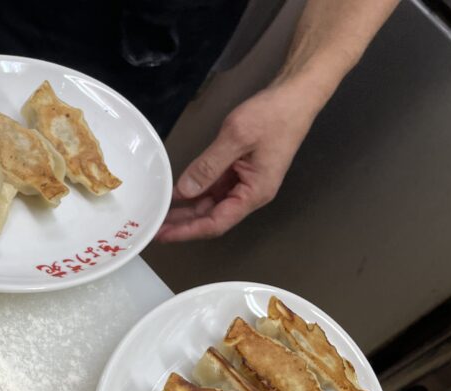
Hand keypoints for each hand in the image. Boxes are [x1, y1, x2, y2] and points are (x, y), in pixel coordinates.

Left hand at [156, 83, 318, 241]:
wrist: (296, 96)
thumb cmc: (274, 115)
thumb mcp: (236, 137)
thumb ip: (208, 166)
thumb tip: (185, 190)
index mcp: (255, 192)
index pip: (216, 222)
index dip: (188, 231)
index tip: (164, 234)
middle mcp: (250, 193)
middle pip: (212, 217)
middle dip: (183, 223)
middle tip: (155, 227)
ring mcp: (245, 183)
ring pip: (211, 204)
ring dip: (187, 210)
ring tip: (161, 214)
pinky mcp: (240, 171)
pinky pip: (215, 188)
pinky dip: (196, 192)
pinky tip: (177, 193)